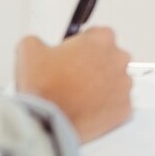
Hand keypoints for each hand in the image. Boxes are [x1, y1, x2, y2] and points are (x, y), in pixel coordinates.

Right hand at [15, 27, 132, 142]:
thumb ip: (39, 40)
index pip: (99, 35)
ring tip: (78, 96)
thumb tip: (38, 45)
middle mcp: (119, 60)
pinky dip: (106, 108)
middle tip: (73, 77)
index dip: (83, 44)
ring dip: (101, 86)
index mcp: (101, 40)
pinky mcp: (125, 108)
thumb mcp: (29, 50)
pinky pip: (118, 105)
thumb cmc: (44, 87)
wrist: (49, 121)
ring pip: (116, 82)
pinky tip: (87, 109)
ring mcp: (124, 85)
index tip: (73, 54)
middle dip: (94, 65)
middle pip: (110, 58)